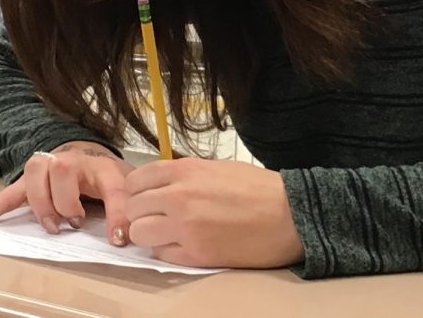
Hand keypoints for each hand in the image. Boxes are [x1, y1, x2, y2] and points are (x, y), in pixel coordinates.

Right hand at [0, 141, 135, 245]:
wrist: (88, 160)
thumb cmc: (104, 178)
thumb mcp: (122, 190)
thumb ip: (123, 210)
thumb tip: (122, 238)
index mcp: (100, 165)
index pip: (111, 186)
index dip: (116, 214)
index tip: (117, 237)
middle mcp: (70, 160)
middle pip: (61, 168)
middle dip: (66, 201)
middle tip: (74, 221)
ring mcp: (46, 168)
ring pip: (34, 172)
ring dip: (40, 202)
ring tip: (50, 224)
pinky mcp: (27, 182)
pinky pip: (7, 194)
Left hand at [125, 157, 304, 267]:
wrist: (289, 214)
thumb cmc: (259, 188)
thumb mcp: (217, 167)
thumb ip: (186, 175)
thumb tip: (163, 186)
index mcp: (186, 170)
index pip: (136, 180)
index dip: (138, 191)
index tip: (146, 197)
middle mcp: (179, 197)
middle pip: (132, 208)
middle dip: (140, 213)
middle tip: (156, 217)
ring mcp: (186, 227)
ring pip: (139, 234)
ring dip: (149, 234)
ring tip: (167, 233)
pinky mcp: (196, 254)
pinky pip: (161, 255)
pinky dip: (167, 251)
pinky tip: (184, 245)